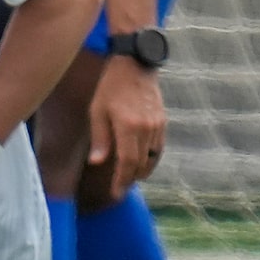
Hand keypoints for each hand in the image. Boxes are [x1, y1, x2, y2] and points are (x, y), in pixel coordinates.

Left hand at [88, 49, 167, 193]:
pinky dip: (150, 159)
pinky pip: (158, 148)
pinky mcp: (163, 122)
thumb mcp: (97, 111)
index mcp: (129, 126)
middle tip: (120, 189)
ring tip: (128, 178)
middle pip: (141, 164)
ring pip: (152, 158)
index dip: (122, 181)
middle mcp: (147, 128)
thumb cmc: (110, 87)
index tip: (116, 194)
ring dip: (141, 171)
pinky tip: (140, 162)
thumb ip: (100, 139)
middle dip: (130, 179)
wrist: (135, 65)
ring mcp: (158, 125)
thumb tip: (97, 163)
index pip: (127, 163)